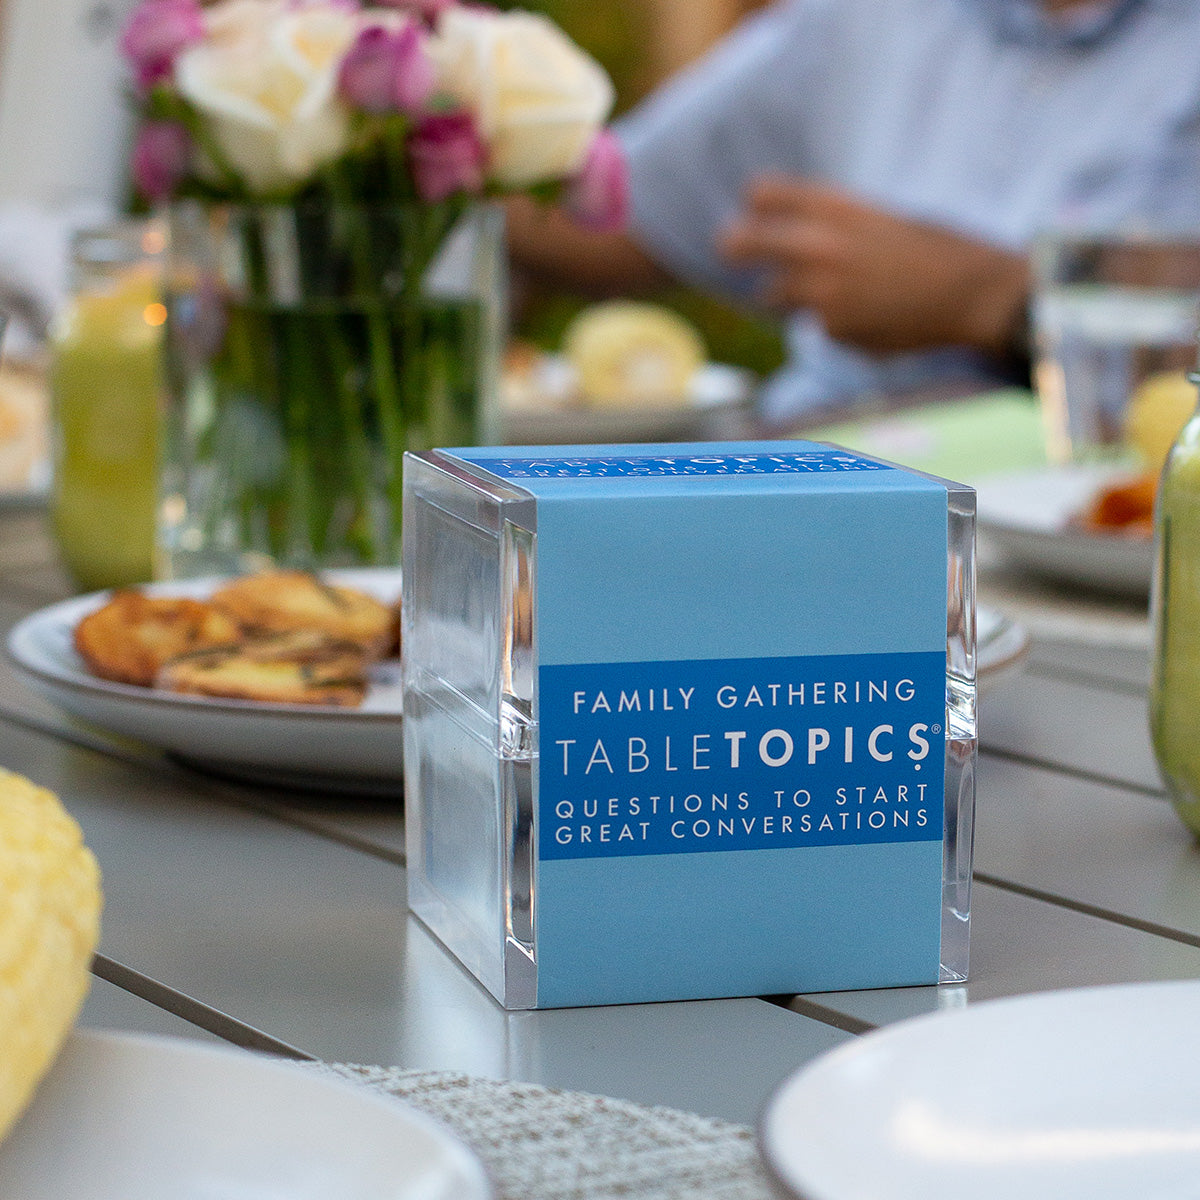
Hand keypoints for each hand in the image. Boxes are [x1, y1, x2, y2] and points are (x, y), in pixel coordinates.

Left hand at [718, 176, 1029, 357]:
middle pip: (740, 242)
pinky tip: (869, 316)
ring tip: (838, 292)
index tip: (753, 211)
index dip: (754, 204)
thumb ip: (827, 224)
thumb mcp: (874, 218)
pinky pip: (814, 324)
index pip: (761, 194)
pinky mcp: (827, 326)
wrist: (967, 291)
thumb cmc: (927, 250)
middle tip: (729, 251)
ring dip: (790, 297)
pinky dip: (832, 323)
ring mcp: (817, 289)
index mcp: (833, 207)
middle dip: (733, 248)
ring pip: (773, 295)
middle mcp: (817, 244)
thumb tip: (782, 233)